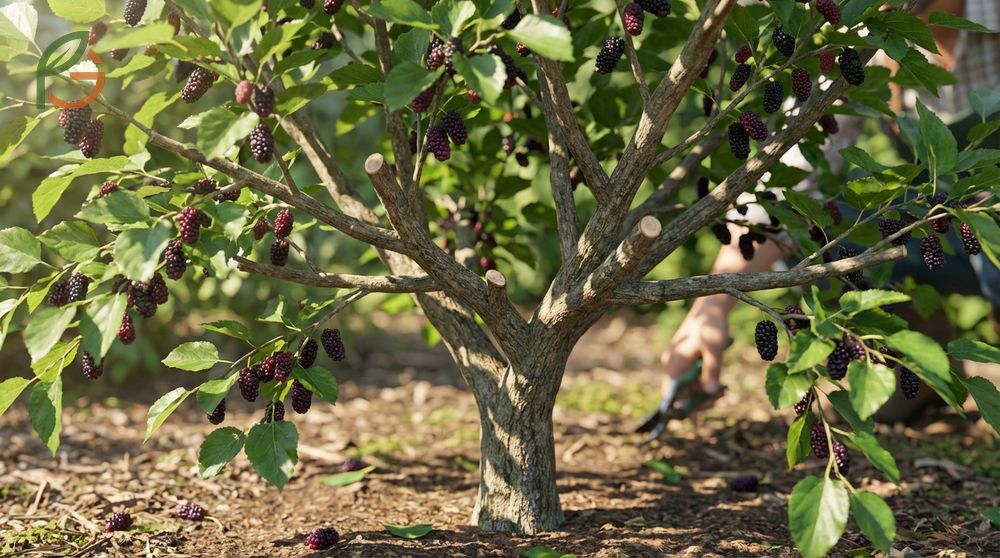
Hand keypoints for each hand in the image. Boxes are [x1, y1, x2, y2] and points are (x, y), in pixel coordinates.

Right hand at [659, 294, 731, 411]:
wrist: (711, 306)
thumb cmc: (711, 325)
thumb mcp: (714, 349)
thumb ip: (711, 371)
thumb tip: (710, 392)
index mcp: (674, 364)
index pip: (671, 395)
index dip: (681, 409)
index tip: (695, 419)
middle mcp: (672, 365)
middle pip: (680, 393)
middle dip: (698, 401)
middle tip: (719, 400)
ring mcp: (678, 362)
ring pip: (687, 386)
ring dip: (703, 393)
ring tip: (723, 393)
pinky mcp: (685, 359)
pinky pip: (692, 378)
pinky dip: (703, 383)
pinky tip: (718, 387)